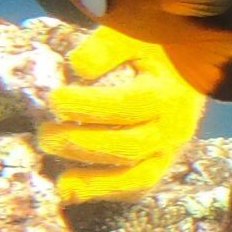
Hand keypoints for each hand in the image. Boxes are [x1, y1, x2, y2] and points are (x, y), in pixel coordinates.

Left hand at [37, 26, 207, 202]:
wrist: (186, 74)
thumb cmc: (153, 53)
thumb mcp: (133, 39)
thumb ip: (107, 48)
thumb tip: (78, 66)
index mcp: (169, 94)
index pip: (127, 105)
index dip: (87, 106)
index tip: (54, 99)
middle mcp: (174, 129)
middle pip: (127, 146)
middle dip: (81, 144)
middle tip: (44, 134)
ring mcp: (169, 152)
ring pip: (136, 178)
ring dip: (93, 181)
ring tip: (59, 180)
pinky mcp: (159, 166)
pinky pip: (136, 189)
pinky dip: (105, 192)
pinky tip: (73, 189)